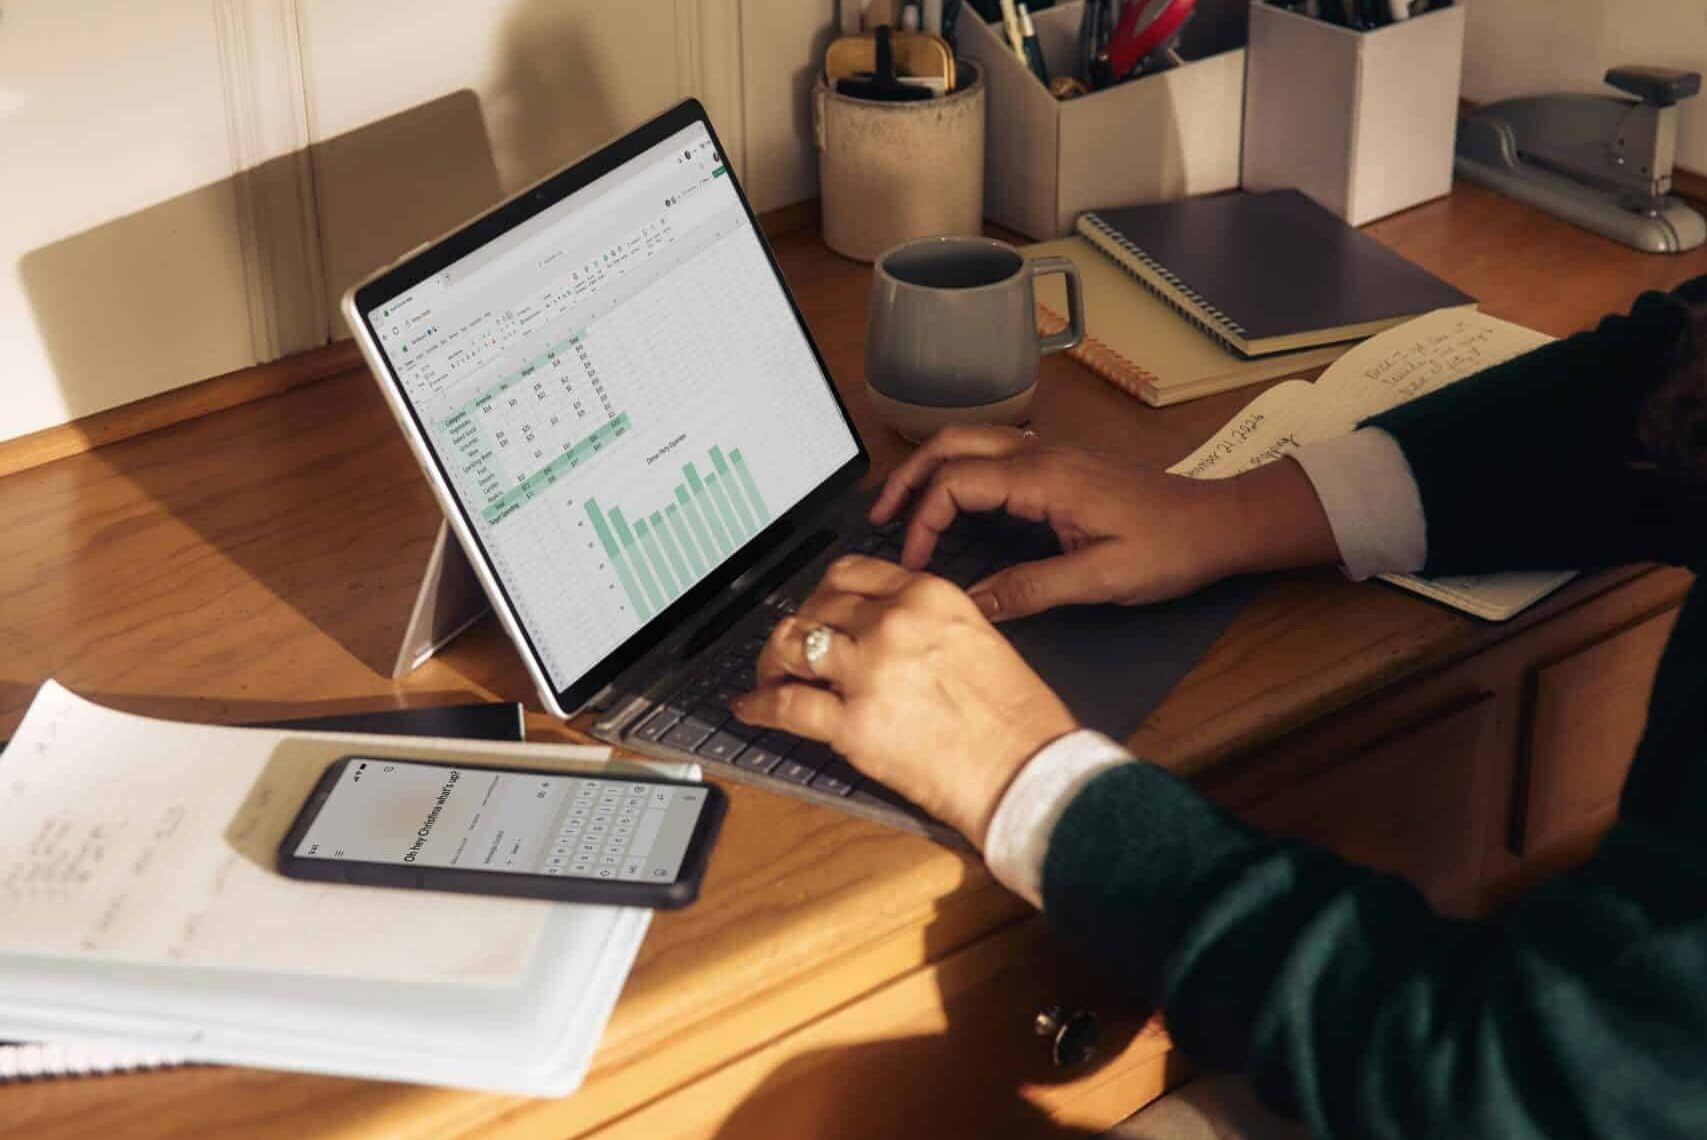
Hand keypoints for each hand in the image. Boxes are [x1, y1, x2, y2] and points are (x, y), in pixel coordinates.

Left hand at [731, 555, 1077, 846]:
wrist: (1029, 772)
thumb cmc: (1017, 719)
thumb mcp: (978, 639)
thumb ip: (927, 624)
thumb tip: (883, 632)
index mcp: (929, 596)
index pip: (850, 573)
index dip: (823, 594)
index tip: (818, 610)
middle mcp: (894, 623)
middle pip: (815, 605)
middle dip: (797, 627)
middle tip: (792, 650)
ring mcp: (869, 671)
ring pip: (789, 643)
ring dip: (771, 661)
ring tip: (769, 677)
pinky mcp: (852, 724)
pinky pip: (785, 706)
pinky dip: (758, 707)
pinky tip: (751, 709)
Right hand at [869, 425, 1338, 620]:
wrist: (1217, 523)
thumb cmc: (1169, 548)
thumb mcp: (1100, 580)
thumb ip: (1031, 590)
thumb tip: (971, 606)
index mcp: (1044, 479)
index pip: (955, 483)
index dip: (923, 521)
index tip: (915, 564)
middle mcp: (1040, 456)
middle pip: (950, 445)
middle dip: (906, 479)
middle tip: (878, 519)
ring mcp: (1048, 456)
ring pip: (968, 442)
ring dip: (928, 469)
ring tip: (900, 508)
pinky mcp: (1057, 466)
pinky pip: (990, 453)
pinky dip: (955, 470)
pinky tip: (950, 502)